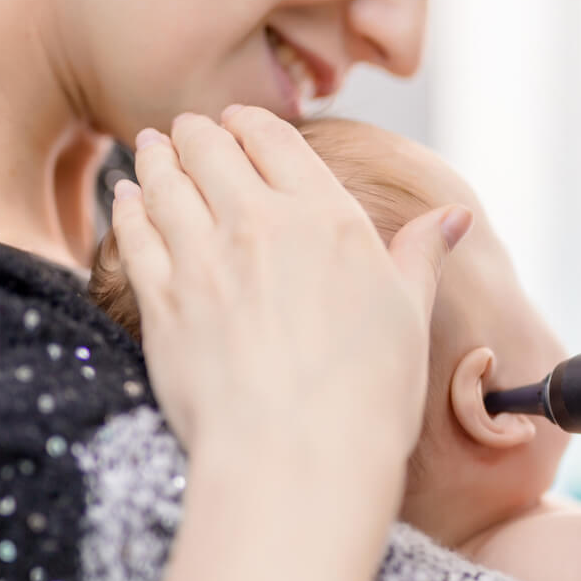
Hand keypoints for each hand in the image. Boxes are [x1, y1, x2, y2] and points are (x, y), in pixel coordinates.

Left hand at [111, 106, 472, 463]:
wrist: (299, 459)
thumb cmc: (370, 393)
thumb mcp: (409, 313)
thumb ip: (422, 253)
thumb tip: (454, 216)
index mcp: (326, 217)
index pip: (275, 139)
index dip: (251, 122)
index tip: (240, 121)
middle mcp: (259, 223)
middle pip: (211, 148)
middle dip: (198, 131)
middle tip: (189, 129)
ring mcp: (204, 259)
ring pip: (165, 181)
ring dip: (156, 157)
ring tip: (151, 149)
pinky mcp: (161, 301)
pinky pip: (133, 232)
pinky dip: (126, 206)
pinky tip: (125, 197)